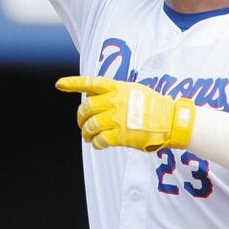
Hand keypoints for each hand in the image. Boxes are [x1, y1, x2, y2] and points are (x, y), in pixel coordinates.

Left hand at [55, 75, 195, 151]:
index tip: (59, 84)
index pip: (90, 83)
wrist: (170, 120)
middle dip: (81, 118)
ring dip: (86, 133)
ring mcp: (115, 118)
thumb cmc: (154, 105)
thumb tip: (99, 99)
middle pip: (85, 108)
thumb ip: (116, 92)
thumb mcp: (134, 90)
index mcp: (116, 87)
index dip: (73, 83)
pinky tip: (99, 145)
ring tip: (88, 138)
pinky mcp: (119, 135)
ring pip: (89, 126)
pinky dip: (96, 144)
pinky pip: (99, 140)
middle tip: (82, 125)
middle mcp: (113, 101)